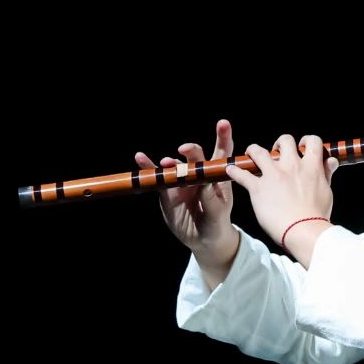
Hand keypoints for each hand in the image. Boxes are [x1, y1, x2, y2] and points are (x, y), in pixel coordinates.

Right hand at [135, 119, 237, 267]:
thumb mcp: (217, 216)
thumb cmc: (216, 225)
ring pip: (175, 165)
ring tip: (166, 163)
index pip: (222, 153)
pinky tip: (141, 158)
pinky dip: (149, 167)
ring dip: (169, 161)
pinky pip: (158, 176)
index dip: (223, 137)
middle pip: (195, 156)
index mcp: (218, 177)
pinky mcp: (167, 190)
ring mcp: (182, 181)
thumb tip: (205, 182)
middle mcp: (199, 174)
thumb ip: (211, 200)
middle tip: (185, 150)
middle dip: (191, 150)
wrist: (203, 240)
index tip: (223, 123)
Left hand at [225, 134, 338, 247]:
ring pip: (258, 151)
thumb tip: (331, 160)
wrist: (303, 231)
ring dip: (253, 150)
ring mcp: (273, 175)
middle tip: (277, 153)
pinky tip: (230, 171)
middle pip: (284, 140)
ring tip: (251, 154)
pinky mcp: (258, 188)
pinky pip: (241, 175)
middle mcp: (292, 166)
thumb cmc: (317, 215)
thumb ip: (326, 174)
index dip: (307, 141)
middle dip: (280, 144)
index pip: (312, 141)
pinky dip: (234, 172)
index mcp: (311, 167)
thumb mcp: (327, 192)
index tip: (302, 147)